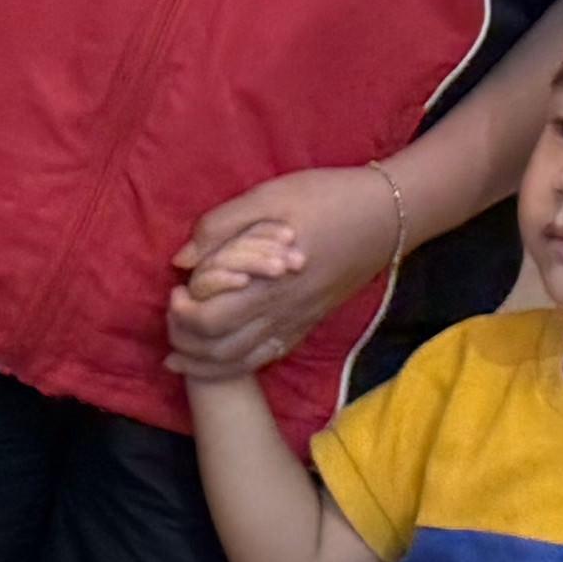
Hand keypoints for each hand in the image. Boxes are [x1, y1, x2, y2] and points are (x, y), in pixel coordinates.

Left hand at [168, 164, 405, 379]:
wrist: (388, 214)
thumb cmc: (327, 198)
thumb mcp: (270, 196)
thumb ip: (221, 226)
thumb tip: (182, 259)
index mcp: (269, 281)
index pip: (210, 320)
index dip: (182, 313)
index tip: (177, 290)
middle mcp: (282, 310)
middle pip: (219, 349)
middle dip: (185, 340)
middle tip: (174, 316)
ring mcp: (298, 321)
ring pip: (242, 362)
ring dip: (204, 362)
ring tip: (180, 351)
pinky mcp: (309, 323)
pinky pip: (268, 357)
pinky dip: (237, 364)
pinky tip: (219, 356)